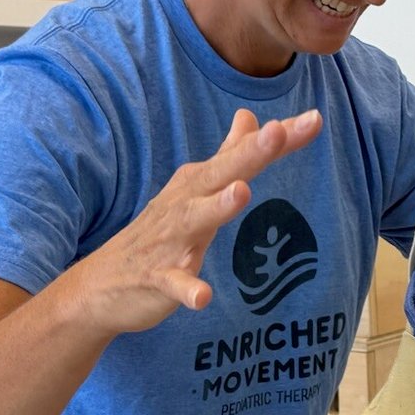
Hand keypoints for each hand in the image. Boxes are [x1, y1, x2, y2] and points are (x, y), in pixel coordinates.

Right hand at [65, 107, 321, 335]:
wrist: (100, 286)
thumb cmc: (157, 235)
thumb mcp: (195, 191)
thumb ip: (228, 156)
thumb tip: (251, 118)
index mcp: (199, 184)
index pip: (244, 156)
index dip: (279, 140)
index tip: (314, 119)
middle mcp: (185, 205)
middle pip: (221, 175)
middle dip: (249, 154)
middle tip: (277, 132)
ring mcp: (170, 241)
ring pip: (196, 221)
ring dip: (217, 207)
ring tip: (242, 193)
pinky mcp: (158, 278)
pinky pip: (175, 284)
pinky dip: (187, 289)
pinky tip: (203, 296)